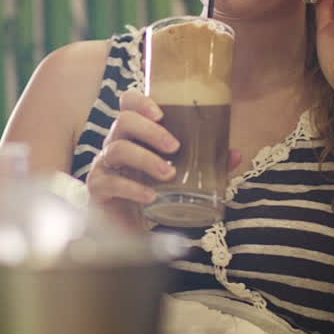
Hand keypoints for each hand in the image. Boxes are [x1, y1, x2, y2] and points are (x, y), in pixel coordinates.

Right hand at [88, 89, 240, 227]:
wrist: (131, 231)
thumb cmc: (155, 194)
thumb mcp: (183, 176)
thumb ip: (207, 165)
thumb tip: (234, 154)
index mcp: (133, 134)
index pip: (127, 104)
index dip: (140, 102)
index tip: (162, 112)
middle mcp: (115, 144)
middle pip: (123, 121)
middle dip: (150, 130)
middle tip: (175, 147)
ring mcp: (104, 165)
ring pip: (117, 149)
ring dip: (146, 159)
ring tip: (168, 174)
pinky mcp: (98, 189)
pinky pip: (110, 182)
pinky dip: (132, 188)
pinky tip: (150, 197)